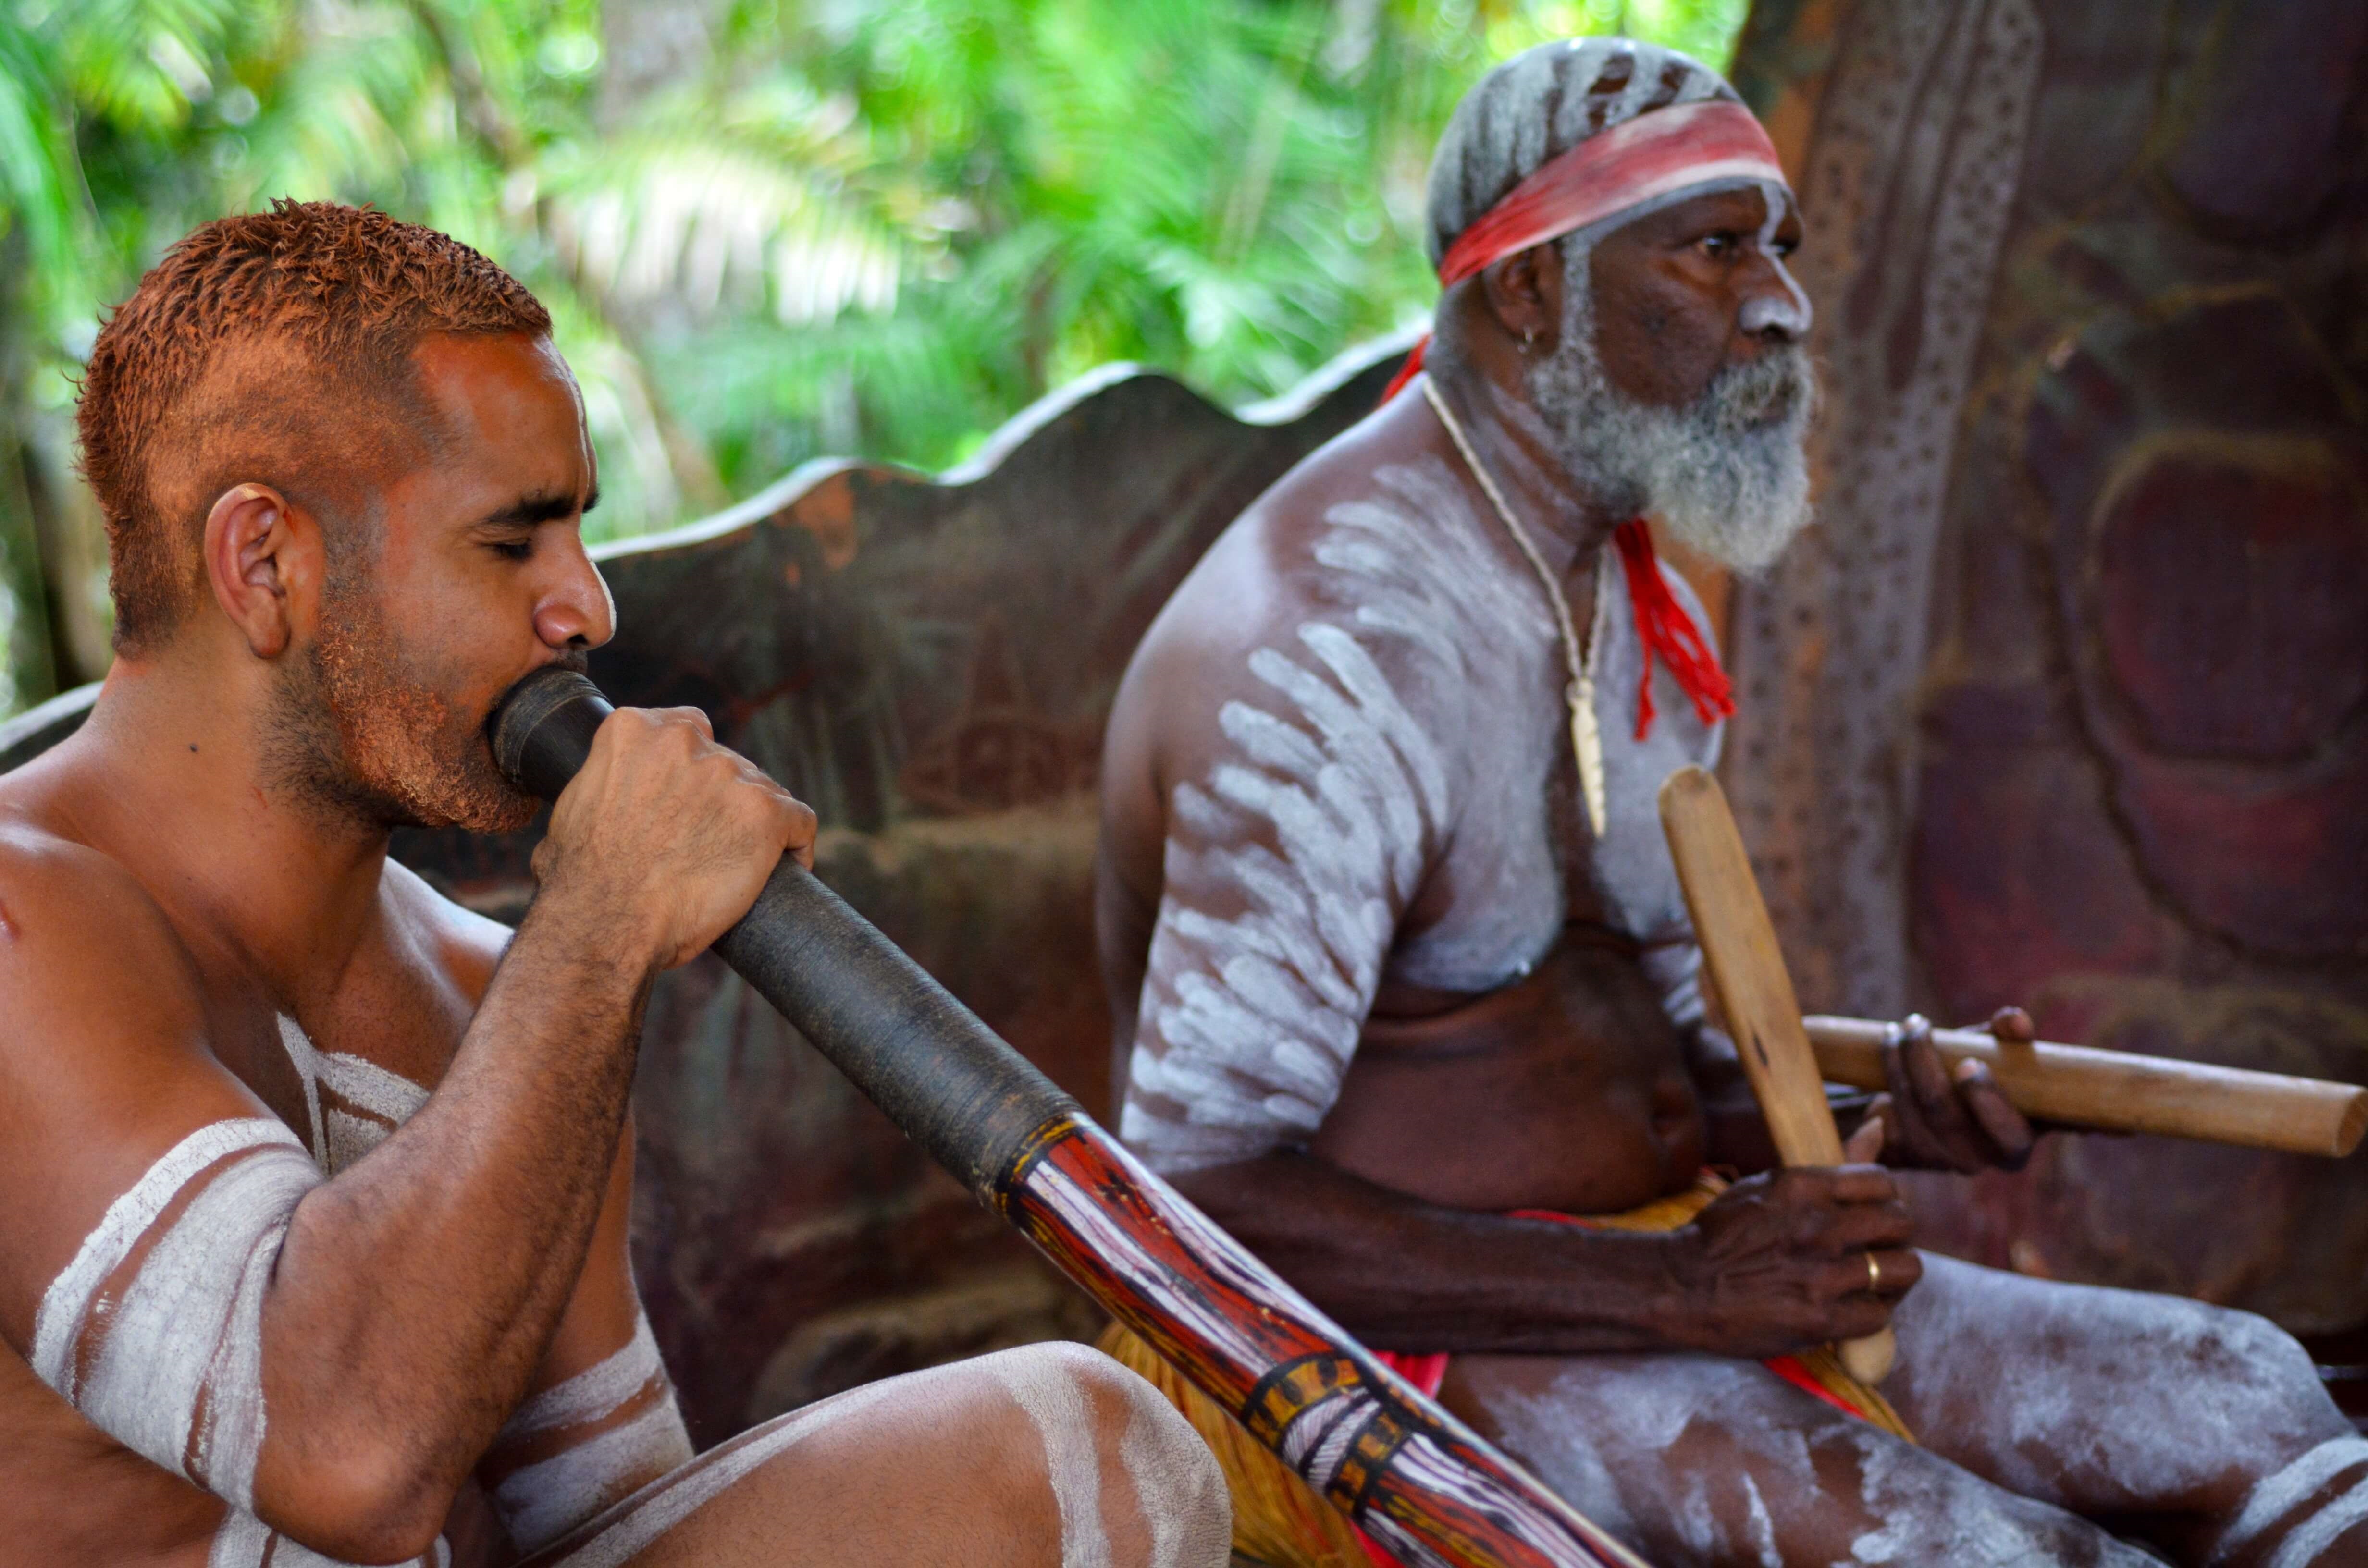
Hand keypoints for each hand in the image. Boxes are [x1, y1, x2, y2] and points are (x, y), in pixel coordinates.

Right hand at [531, 706, 818, 968]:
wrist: (605, 923)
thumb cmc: (582, 882)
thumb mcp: (575, 806)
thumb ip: (605, 784)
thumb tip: (607, 804)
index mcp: (635, 729)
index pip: (689, 729)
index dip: (696, 767)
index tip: (696, 798)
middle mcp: (685, 741)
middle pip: (729, 761)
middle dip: (725, 799)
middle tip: (712, 842)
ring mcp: (729, 775)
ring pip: (764, 790)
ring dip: (756, 823)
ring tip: (739, 864)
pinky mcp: (765, 813)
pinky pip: (799, 821)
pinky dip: (795, 844)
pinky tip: (786, 868)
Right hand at [1656, 1165, 1918, 1357]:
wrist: (1680, 1286)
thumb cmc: (1723, 1234)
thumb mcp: (1769, 1186)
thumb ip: (1829, 1166)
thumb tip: (1879, 1126)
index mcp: (1803, 1186)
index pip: (1882, 1182)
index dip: (1883, 1199)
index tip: (1870, 1213)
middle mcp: (1818, 1226)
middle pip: (1901, 1224)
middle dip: (1893, 1236)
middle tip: (1875, 1247)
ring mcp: (1822, 1275)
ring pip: (1904, 1270)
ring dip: (1891, 1276)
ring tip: (1871, 1280)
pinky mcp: (1820, 1320)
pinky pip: (1879, 1315)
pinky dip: (1870, 1313)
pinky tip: (1851, 1309)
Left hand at [1854, 1009, 2036, 1173]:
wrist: (1950, 1105)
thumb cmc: (1990, 1076)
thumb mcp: (2006, 1057)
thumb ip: (2013, 1038)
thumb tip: (2014, 1020)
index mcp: (2016, 1143)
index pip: (2009, 1134)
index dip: (1987, 1100)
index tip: (1970, 1063)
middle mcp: (1979, 1161)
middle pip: (1943, 1114)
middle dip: (1924, 1063)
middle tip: (1918, 1024)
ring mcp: (1939, 1160)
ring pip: (1910, 1110)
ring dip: (1898, 1060)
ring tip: (1900, 1027)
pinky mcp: (1906, 1153)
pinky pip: (1888, 1115)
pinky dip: (1887, 1073)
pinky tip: (1889, 1044)